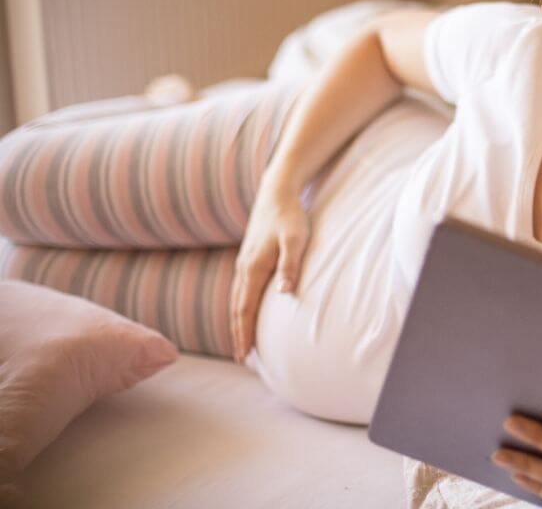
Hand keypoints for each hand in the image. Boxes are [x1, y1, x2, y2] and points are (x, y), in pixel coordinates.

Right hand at [229, 183, 309, 362]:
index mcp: (253, 268)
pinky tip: (246, 311)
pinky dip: (240, 306)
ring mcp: (243, 262)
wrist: (277, 192)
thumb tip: (284, 293)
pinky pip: (240, 289)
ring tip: (242, 341)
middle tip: (241, 358)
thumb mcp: (296, 240)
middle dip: (238, 334)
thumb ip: (291, 266)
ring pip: (236, 299)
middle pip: (237, 308)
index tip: (245, 355)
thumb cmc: (291, 216)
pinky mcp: (248, 257)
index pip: (245, 309)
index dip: (244, 333)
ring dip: (238, 322)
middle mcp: (244, 268)